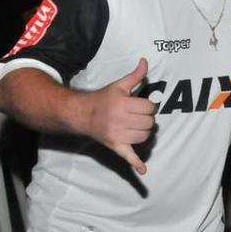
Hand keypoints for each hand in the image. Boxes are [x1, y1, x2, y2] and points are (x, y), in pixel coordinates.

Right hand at [82, 58, 156, 173]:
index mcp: (122, 104)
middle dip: (147, 118)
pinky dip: (136, 164)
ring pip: (145, 136)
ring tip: (136, 125)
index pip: (149, 107)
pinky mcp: (115, 146)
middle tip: (138, 115)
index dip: (148, 106)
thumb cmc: (103, 99)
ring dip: (144, 131)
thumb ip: (135, 75)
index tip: (141, 105)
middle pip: (149, 122)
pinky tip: (143, 170)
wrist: (81, 115)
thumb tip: (145, 61)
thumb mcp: (119, 86)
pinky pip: (127, 156)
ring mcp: (118, 135)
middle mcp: (120, 120)